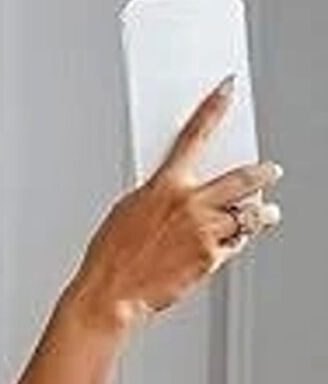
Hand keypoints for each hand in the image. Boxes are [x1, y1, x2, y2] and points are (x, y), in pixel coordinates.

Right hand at [70, 79, 283, 332]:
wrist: (112, 293)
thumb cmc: (113, 255)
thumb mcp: (129, 210)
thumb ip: (159, 194)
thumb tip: (177, 188)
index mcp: (165, 186)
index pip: (194, 135)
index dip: (213, 108)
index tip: (227, 91)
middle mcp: (189, 204)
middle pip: (241, 179)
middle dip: (263, 174)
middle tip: (272, 171)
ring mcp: (204, 231)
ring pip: (247, 215)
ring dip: (261, 213)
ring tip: (267, 212)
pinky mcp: (210, 258)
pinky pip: (235, 244)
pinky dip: (238, 240)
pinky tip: (236, 239)